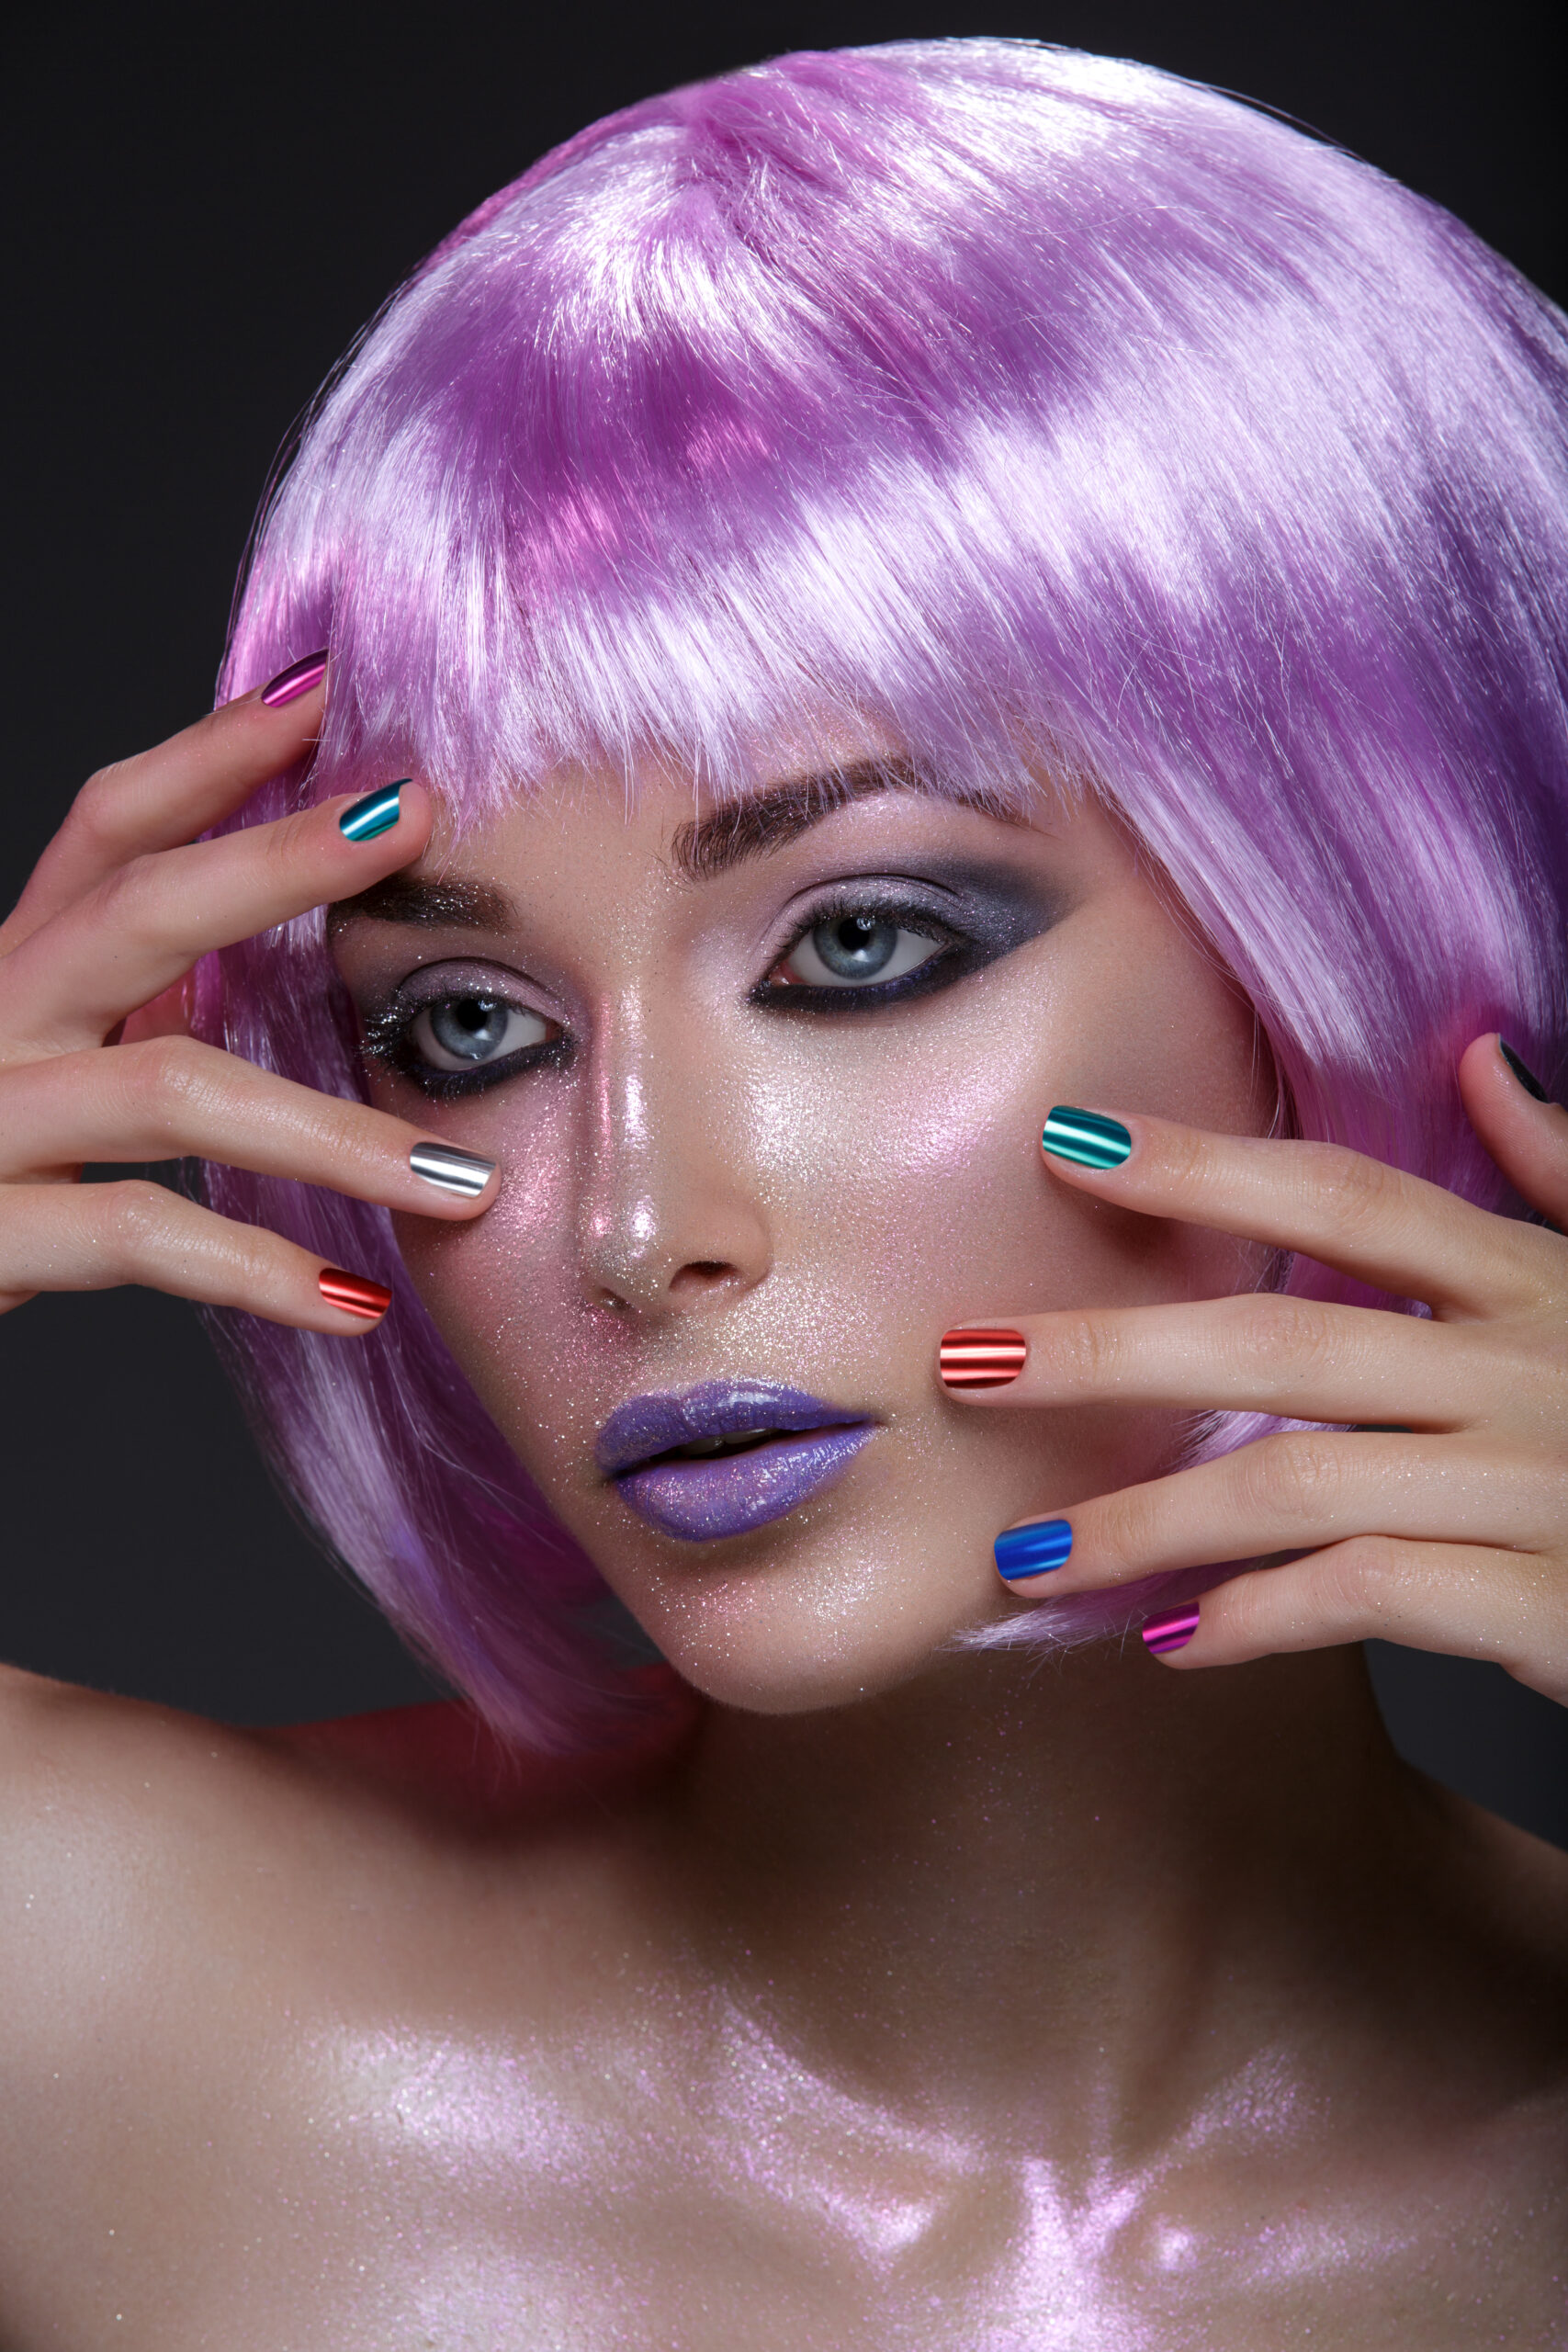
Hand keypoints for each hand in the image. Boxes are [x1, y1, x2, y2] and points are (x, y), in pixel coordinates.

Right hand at [0, 662, 497, 1330]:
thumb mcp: (37, 1065)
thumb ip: (132, 1007)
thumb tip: (270, 933)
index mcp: (11, 976)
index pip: (104, 832)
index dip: (207, 755)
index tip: (319, 695)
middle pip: (132, 911)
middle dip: (277, 857)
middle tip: (414, 816)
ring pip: (167, 1086)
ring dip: (337, 1135)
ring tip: (465, 1179)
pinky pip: (135, 1235)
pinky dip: (257, 1272)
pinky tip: (355, 1305)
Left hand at [941, 1037, 1567, 1703]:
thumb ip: (1563, 1181)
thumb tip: (1489, 1056)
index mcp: (1538, 1285)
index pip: (1351, 1197)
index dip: (1207, 1162)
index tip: (1067, 1146)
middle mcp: (1532, 1369)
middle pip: (1286, 1338)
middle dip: (1110, 1348)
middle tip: (967, 1363)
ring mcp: (1537, 1486)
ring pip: (1300, 1485)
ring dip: (1146, 1521)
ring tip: (1025, 1556)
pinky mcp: (1547, 1602)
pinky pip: (1367, 1598)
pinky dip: (1257, 1619)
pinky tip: (1170, 1637)